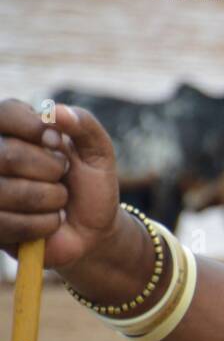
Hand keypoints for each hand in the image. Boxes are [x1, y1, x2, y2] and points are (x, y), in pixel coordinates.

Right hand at [0, 98, 120, 269]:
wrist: (93, 229)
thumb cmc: (90, 183)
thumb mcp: (98, 151)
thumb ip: (83, 124)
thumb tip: (56, 111)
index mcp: (13, 132)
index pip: (5, 113)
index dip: (35, 128)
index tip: (59, 143)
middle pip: (7, 155)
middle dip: (50, 169)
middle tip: (62, 176)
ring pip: (5, 191)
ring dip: (50, 199)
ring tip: (59, 200)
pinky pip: (8, 223)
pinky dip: (43, 224)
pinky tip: (51, 222)